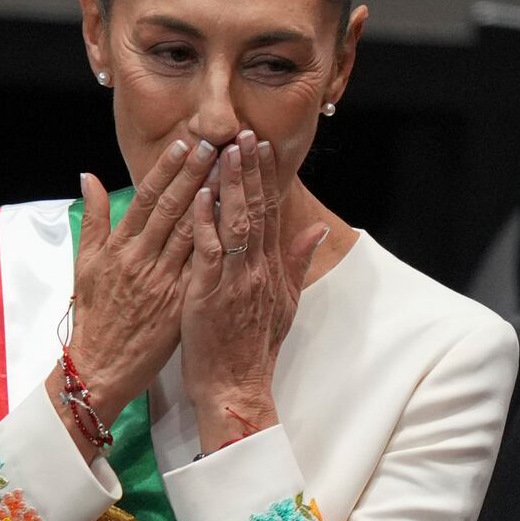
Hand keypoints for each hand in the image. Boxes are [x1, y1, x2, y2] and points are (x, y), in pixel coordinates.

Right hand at [69, 139, 214, 429]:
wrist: (100, 368)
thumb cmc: (95, 316)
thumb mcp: (84, 264)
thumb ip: (93, 218)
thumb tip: (88, 176)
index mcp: (119, 247)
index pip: (147, 199)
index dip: (167, 170)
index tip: (185, 144)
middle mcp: (141, 260)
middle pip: (173, 209)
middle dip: (195, 174)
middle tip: (216, 144)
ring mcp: (162, 282)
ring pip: (192, 234)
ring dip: (213, 201)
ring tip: (231, 174)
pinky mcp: (178, 305)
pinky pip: (202, 270)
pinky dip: (218, 245)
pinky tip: (235, 224)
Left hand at [181, 130, 325, 450]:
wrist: (237, 387)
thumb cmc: (253, 349)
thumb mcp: (286, 304)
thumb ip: (298, 262)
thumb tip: (318, 229)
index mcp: (272, 269)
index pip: (272, 213)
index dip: (267, 178)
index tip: (261, 147)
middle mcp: (258, 269)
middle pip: (257, 210)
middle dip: (250, 170)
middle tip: (244, 133)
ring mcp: (235, 280)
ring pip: (236, 222)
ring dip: (230, 185)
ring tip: (225, 150)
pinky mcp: (211, 293)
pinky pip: (210, 250)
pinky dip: (206, 220)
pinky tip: (201, 194)